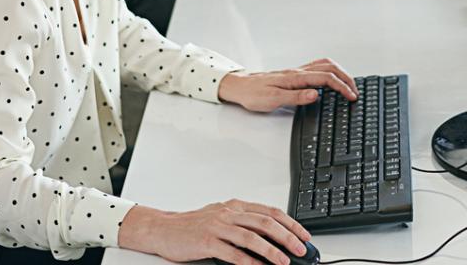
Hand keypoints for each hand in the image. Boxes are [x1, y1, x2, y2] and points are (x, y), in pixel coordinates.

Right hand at [119, 200, 310, 263]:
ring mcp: (217, 226)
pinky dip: (247, 261)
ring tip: (284, 262)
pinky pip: (231, 252)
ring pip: (251, 237)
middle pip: (265, 223)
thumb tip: (272, 238)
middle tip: (300, 250)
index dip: (290, 223)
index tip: (304, 236)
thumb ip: (244, 224)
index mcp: (235, 206)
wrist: (163, 229)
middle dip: (287, 237)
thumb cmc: (192, 225)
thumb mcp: (221, 218)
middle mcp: (229, 213)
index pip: (270, 212)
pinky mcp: (206, 241)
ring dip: (271, 251)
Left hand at [218, 58, 358, 111]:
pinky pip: (318, 67)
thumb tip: (316, 94)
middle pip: (330, 67)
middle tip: (355, 91)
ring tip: (349, 84)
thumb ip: (296, 97)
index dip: (342, 87)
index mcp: (296, 77)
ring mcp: (297, 71)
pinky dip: (331, 70)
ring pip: (325, 64)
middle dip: (346, 78)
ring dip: (340, 72)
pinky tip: (332, 78)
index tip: (351, 96)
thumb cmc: (253, 94)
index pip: (326, 78)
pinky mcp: (295, 74)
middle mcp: (298, 71)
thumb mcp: (273, 100)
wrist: (240, 86)